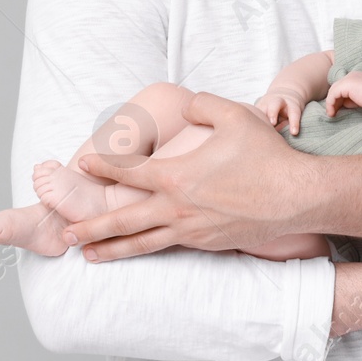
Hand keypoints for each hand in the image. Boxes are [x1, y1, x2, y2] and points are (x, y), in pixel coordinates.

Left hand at [62, 91, 317, 260]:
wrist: (297, 198)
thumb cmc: (267, 157)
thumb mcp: (234, 116)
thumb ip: (203, 105)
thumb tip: (188, 106)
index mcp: (178, 177)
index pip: (130, 173)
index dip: (103, 167)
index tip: (81, 163)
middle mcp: (178, 209)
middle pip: (123, 221)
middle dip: (91, 227)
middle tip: (64, 234)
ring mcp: (192, 231)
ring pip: (142, 243)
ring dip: (112, 249)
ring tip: (87, 255)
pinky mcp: (208, 244)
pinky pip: (169, 247)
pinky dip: (147, 250)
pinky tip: (138, 251)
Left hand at [324, 71, 361, 117]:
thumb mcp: (361, 98)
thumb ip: (352, 98)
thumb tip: (343, 103)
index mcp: (356, 76)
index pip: (343, 87)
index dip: (339, 98)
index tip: (338, 109)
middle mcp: (351, 75)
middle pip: (336, 88)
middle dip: (333, 101)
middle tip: (332, 112)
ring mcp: (348, 79)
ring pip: (333, 91)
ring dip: (331, 103)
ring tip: (331, 114)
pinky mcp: (345, 84)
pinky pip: (333, 94)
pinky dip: (331, 104)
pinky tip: (332, 112)